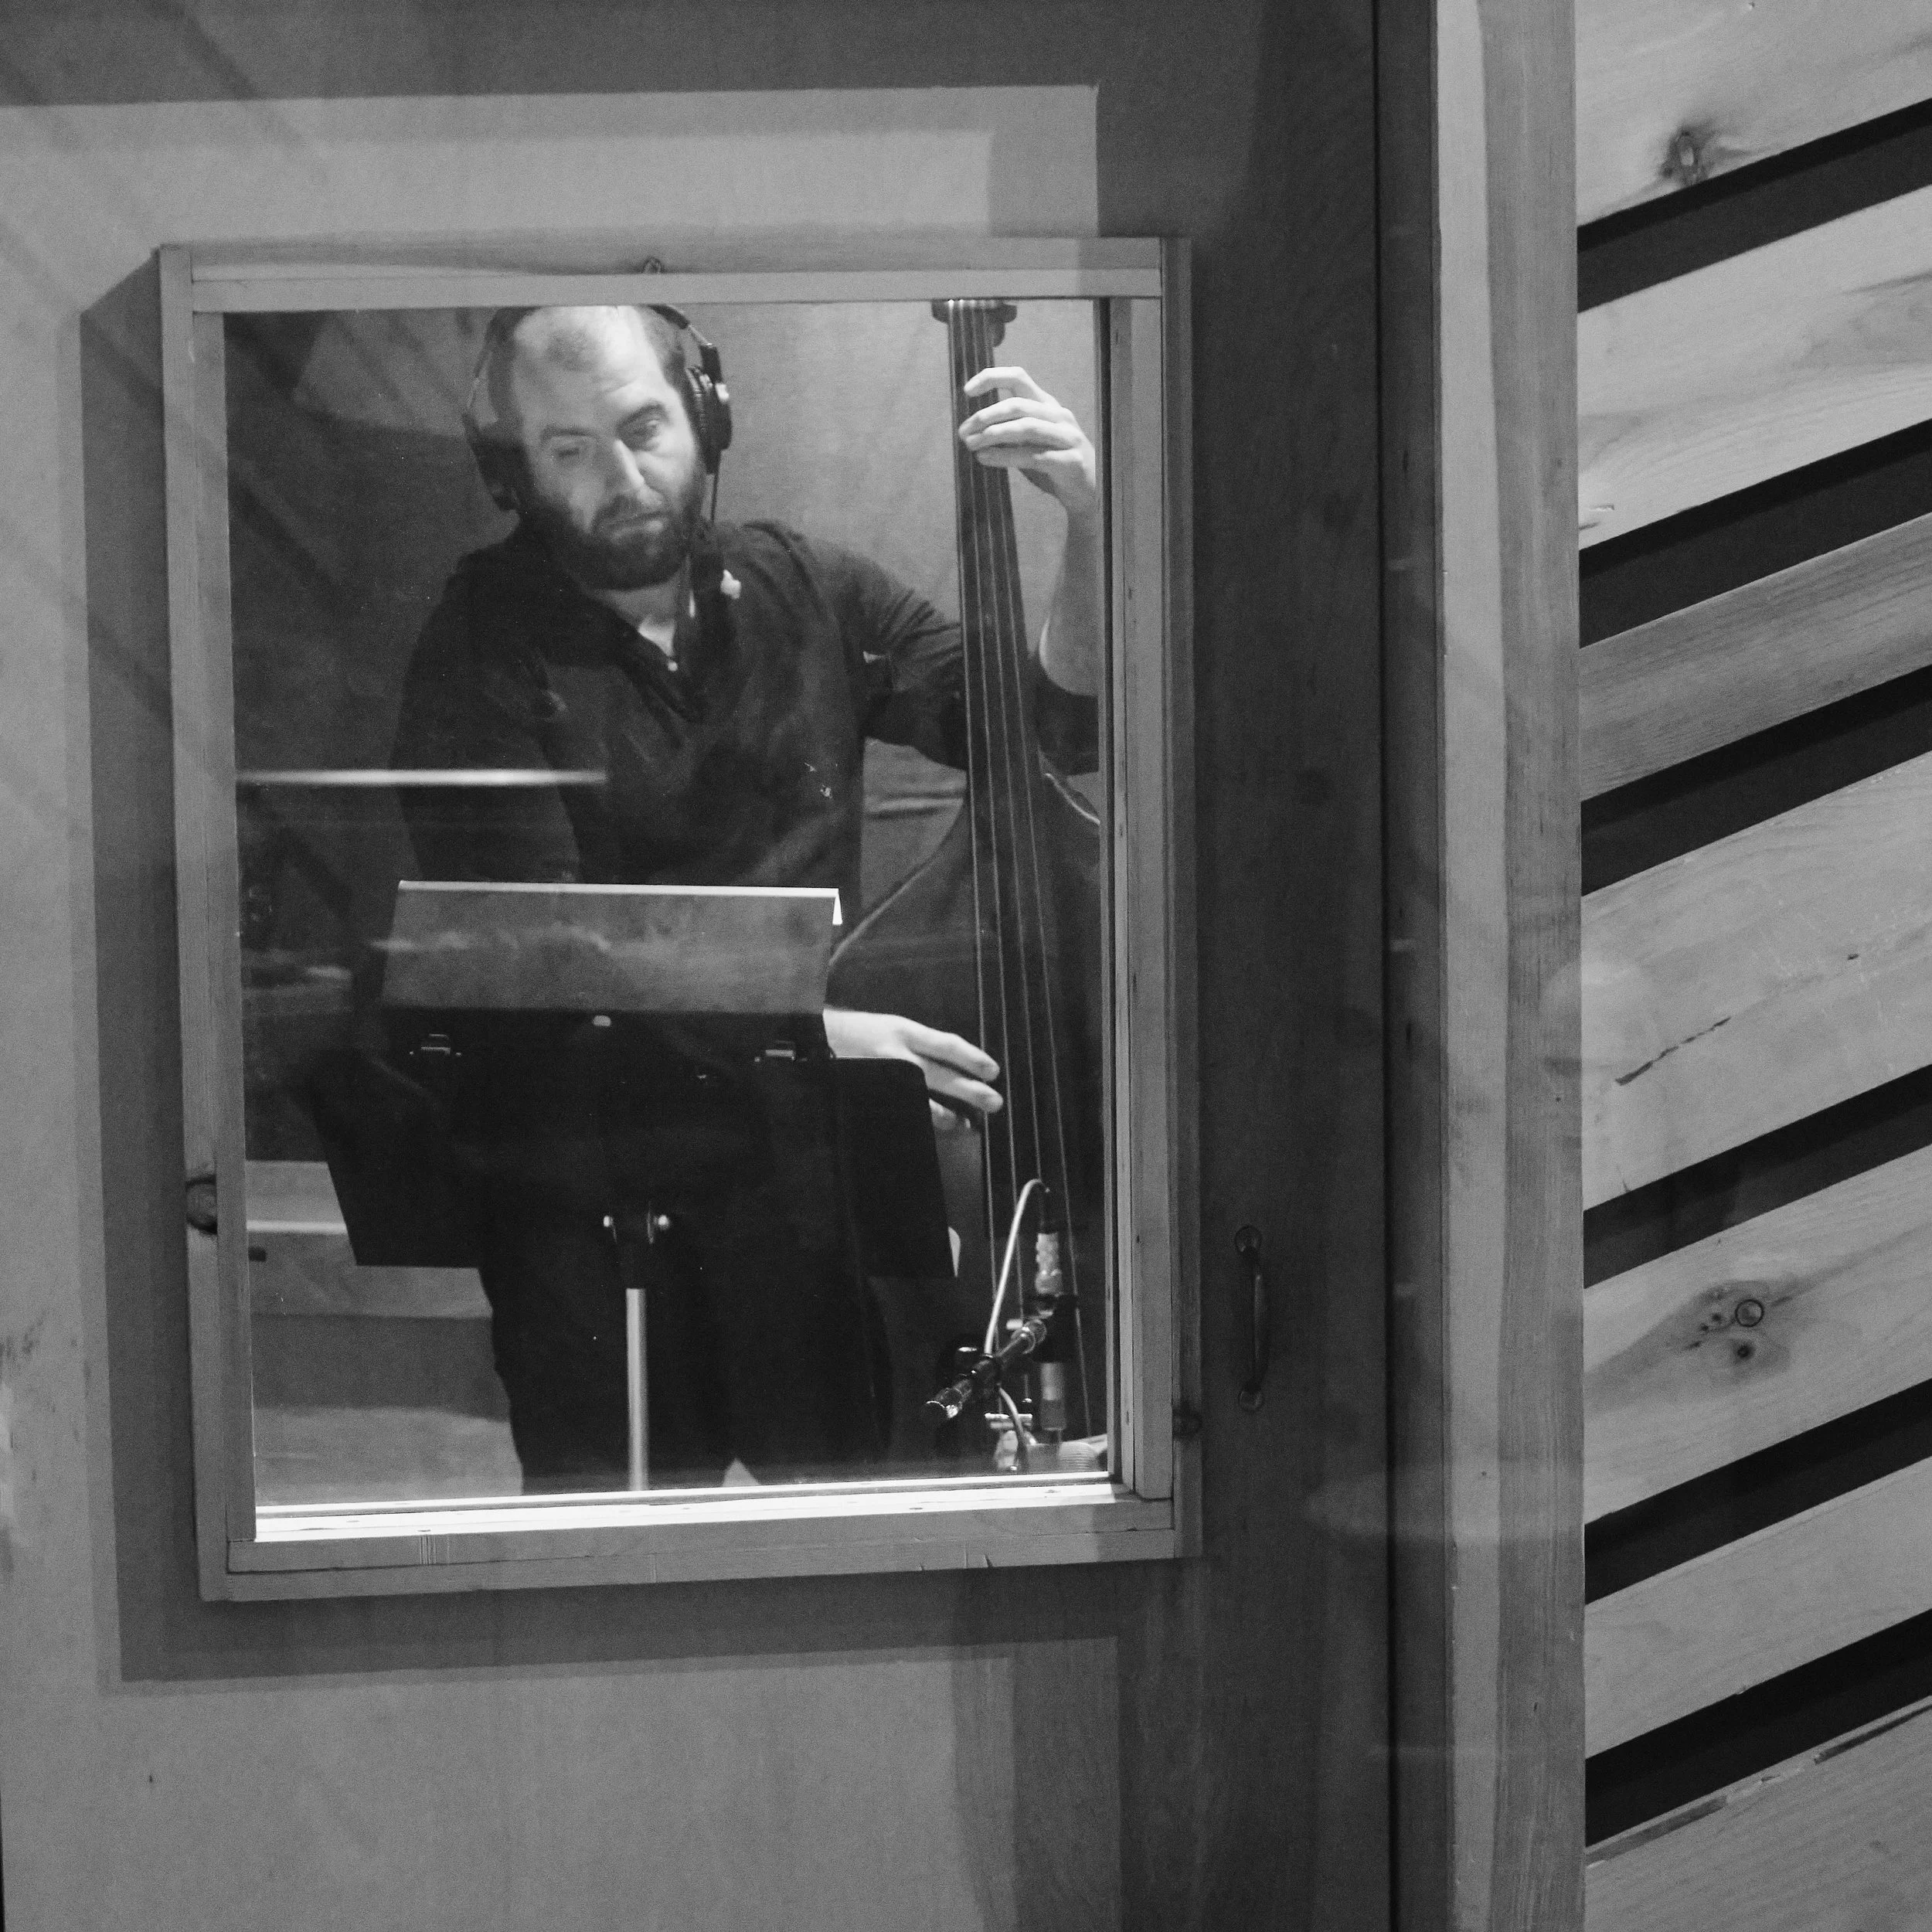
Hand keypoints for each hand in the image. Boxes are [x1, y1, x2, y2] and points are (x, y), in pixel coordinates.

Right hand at [822, 1007, 1002, 1116]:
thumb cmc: (858, 1032)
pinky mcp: (872, 1094)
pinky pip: (903, 1110)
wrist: (814, 1037)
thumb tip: (952, 1062)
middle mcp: (895, 1054)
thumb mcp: (889, 1027)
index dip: (972, 1058)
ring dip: (948, 1113)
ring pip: (923, 1099)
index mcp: (903, 1031)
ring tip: (966, 1123)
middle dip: (970, 1090)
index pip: (946, 1045)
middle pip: (940, 1075)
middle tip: (994, 1102)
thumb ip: (917, 1042)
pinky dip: (921, 1119)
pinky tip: (934, 1125)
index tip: (993, 1071)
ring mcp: (883, 1077)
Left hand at [959, 367, 1097, 522]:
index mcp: (1046, 405)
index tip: (967, 391)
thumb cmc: (1054, 465)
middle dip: (986, 416)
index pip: (1018, 377)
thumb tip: (973, 429)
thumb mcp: (1029, 443)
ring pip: (1025, 428)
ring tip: (971, 445)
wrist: (1088, 493)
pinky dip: (1006, 457)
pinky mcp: (1070, 462)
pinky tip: (986, 459)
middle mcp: (1058, 415)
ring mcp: (1067, 437)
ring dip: (993, 435)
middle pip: (1018, 405)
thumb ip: (1008, 432)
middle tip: (963, 432)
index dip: (991, 378)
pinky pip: (1034, 457)